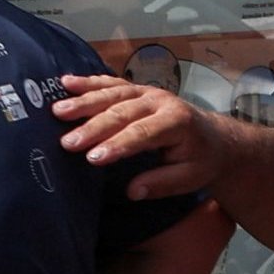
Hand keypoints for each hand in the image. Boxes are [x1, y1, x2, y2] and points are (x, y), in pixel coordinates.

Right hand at [57, 79, 230, 201]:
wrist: (215, 136)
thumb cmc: (201, 159)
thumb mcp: (191, 177)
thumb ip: (162, 183)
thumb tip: (133, 191)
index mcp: (177, 123)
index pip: (143, 133)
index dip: (117, 145)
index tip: (92, 158)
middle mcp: (162, 102)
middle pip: (123, 113)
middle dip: (93, 127)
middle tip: (67, 142)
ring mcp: (148, 91)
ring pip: (113, 94)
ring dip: (84, 102)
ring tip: (57, 111)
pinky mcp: (138, 89)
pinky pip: (111, 83)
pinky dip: (89, 82)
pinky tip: (65, 82)